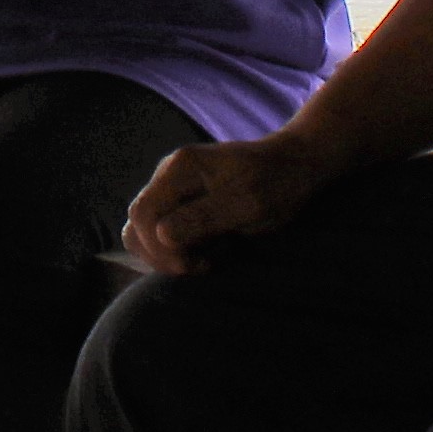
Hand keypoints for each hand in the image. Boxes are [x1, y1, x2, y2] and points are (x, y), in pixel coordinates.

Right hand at [122, 132, 341, 275]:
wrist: (295, 166)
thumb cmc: (276, 184)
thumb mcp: (247, 204)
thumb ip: (204, 218)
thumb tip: (162, 236)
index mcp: (180, 169)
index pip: (142, 215)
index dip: (159, 249)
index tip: (196, 265)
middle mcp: (169, 174)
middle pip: (137, 225)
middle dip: (163, 255)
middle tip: (203, 265)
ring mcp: (173, 186)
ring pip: (146, 231)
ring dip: (171, 254)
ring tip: (208, 256)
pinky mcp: (183, 200)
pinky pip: (164, 230)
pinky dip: (181, 248)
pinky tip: (210, 248)